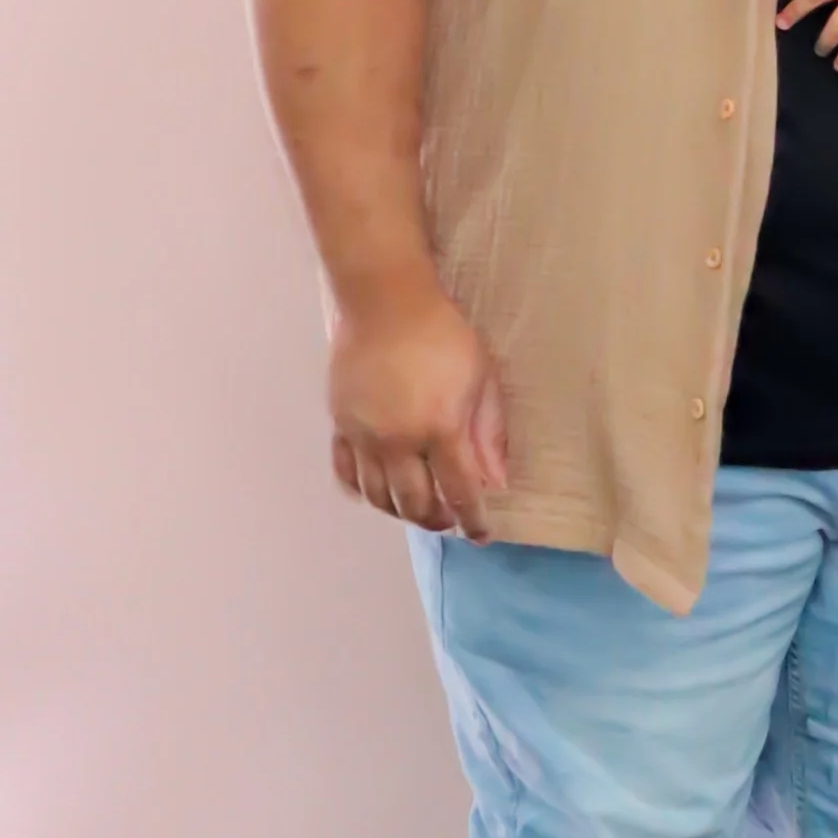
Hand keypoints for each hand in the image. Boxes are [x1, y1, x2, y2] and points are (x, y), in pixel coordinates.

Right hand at [329, 283, 509, 537]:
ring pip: (378, 496)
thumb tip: (496, 482)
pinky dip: (362, 491)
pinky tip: (378, 491)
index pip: (459, 491)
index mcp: (439, 428)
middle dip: (435, 520)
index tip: (480, 535)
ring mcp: (364, 435)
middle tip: (448, 520)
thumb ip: (489, 434)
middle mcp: (397, 440)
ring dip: (400, 511)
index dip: (472, 520)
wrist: (386, 302)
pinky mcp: (340, 423)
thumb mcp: (482, 380)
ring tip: (418, 508)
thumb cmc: (444, 335)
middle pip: (414, 503)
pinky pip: (346, 473)